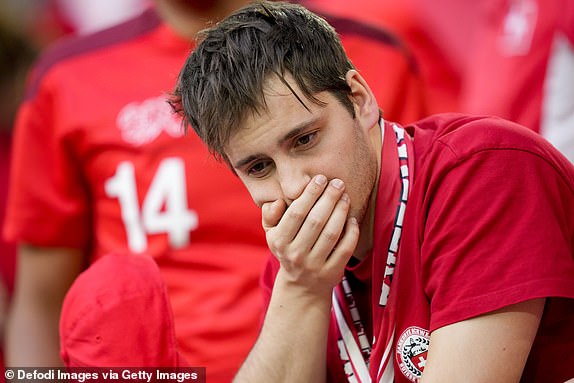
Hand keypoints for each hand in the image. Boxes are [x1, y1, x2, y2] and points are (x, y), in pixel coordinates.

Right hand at [262, 175, 359, 296]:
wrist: (301, 285)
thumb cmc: (288, 249)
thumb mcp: (272, 234)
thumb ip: (270, 215)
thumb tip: (277, 201)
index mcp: (279, 242)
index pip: (296, 213)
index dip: (310, 194)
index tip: (320, 178)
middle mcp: (295, 255)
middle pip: (316, 221)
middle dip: (328, 198)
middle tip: (338, 183)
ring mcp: (314, 266)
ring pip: (331, 234)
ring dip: (340, 211)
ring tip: (345, 196)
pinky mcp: (331, 273)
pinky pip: (345, 249)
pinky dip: (351, 232)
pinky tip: (352, 218)